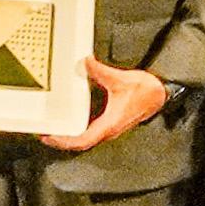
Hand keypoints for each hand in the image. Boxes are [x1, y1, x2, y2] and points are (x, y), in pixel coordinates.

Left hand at [45, 58, 167, 156]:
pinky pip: (90, 131)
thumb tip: (85, 62)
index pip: (82, 140)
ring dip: (69, 136)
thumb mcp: (120, 79)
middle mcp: (108, 130)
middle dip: (61, 141)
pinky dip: (77, 130)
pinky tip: (70, 121)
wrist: (161, 94)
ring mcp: (109, 128)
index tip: (49, 137)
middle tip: (43, 133)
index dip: (64, 141)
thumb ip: (100, 71)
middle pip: (80, 143)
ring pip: (85, 138)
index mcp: (109, 124)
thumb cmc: (145, 91)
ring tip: (52, 130)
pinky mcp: (110, 123)